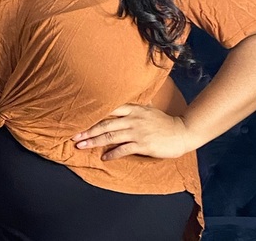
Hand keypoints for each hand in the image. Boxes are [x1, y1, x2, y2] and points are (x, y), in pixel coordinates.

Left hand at [71, 104, 190, 160]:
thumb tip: (129, 98)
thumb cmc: (164, 121)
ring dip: (94, 141)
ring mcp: (137, 131)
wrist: (182, 131)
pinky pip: (123, 149)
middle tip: (73, 135)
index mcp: (133, 108)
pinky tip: (104, 157)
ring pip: (110, 136)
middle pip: (104, 123)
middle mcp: (132, 118)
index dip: (92, 114)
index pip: (108, 109)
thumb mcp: (149, 108)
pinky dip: (112, 154)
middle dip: (87, 130)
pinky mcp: (142, 144)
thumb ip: (137, 104)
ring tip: (81, 146)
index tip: (79, 117)